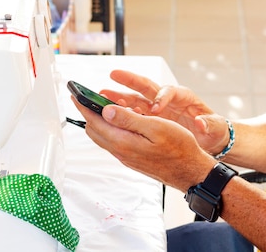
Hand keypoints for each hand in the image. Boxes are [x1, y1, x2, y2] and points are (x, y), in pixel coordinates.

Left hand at [71, 96, 215, 190]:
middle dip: (88, 112)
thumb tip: (106, 111)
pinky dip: (110, 128)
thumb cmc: (179, 148)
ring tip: (102, 105)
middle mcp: (121, 151)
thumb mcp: (156, 127)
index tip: (76, 94)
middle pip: (94, 130)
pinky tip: (120, 120)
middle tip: (86, 97)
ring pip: (103, 136)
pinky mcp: (131, 158)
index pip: (95, 121)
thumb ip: (129, 119)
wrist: (190, 171)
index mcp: (124, 142)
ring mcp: (125, 156)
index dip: (84, 106)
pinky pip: (113, 141)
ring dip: (99, 120)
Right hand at [100, 70, 230, 155]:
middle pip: (146, 86)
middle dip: (130, 80)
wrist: (208, 141)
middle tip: (114, 74)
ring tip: (102, 94)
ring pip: (135, 98)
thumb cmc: (212, 130)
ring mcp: (157, 108)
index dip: (161, 98)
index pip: (169, 91)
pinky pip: (133, 112)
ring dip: (120, 96)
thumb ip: (209, 124)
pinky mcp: (150, 119)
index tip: (156, 109)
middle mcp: (167, 99)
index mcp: (183, 97)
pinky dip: (122, 112)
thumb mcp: (214, 127)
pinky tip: (109, 114)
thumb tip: (202, 123)